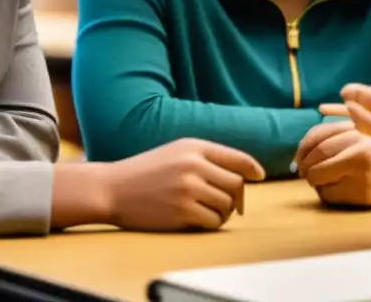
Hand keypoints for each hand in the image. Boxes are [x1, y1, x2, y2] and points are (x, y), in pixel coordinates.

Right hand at [104, 138, 264, 231]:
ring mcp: (188, 188)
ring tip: (209, 211)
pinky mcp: (181, 211)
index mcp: (195, 147)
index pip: (237, 158)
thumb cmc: (146, 171)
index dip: (252, 169)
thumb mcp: (176, 151)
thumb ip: (207, 158)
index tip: (258, 176)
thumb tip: (244, 176)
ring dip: (223, 212)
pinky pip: (213, 221)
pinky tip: (199, 220)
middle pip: (236, 184)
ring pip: (227, 204)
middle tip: (228, 204)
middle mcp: (194, 165)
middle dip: (236, 196)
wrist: (111, 188)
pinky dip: (211, 223)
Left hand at [295, 120, 370, 206]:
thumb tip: (300, 150)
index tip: (301, 156)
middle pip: (316, 156)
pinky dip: (324, 192)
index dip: (302, 148)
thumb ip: (333, 133)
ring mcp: (360, 173)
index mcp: (357, 130)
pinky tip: (333, 189)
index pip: (317, 136)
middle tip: (305, 171)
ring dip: (313, 179)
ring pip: (318, 177)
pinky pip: (329, 195)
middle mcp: (358, 149)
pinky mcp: (361, 194)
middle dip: (305, 166)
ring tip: (321, 179)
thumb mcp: (361, 133)